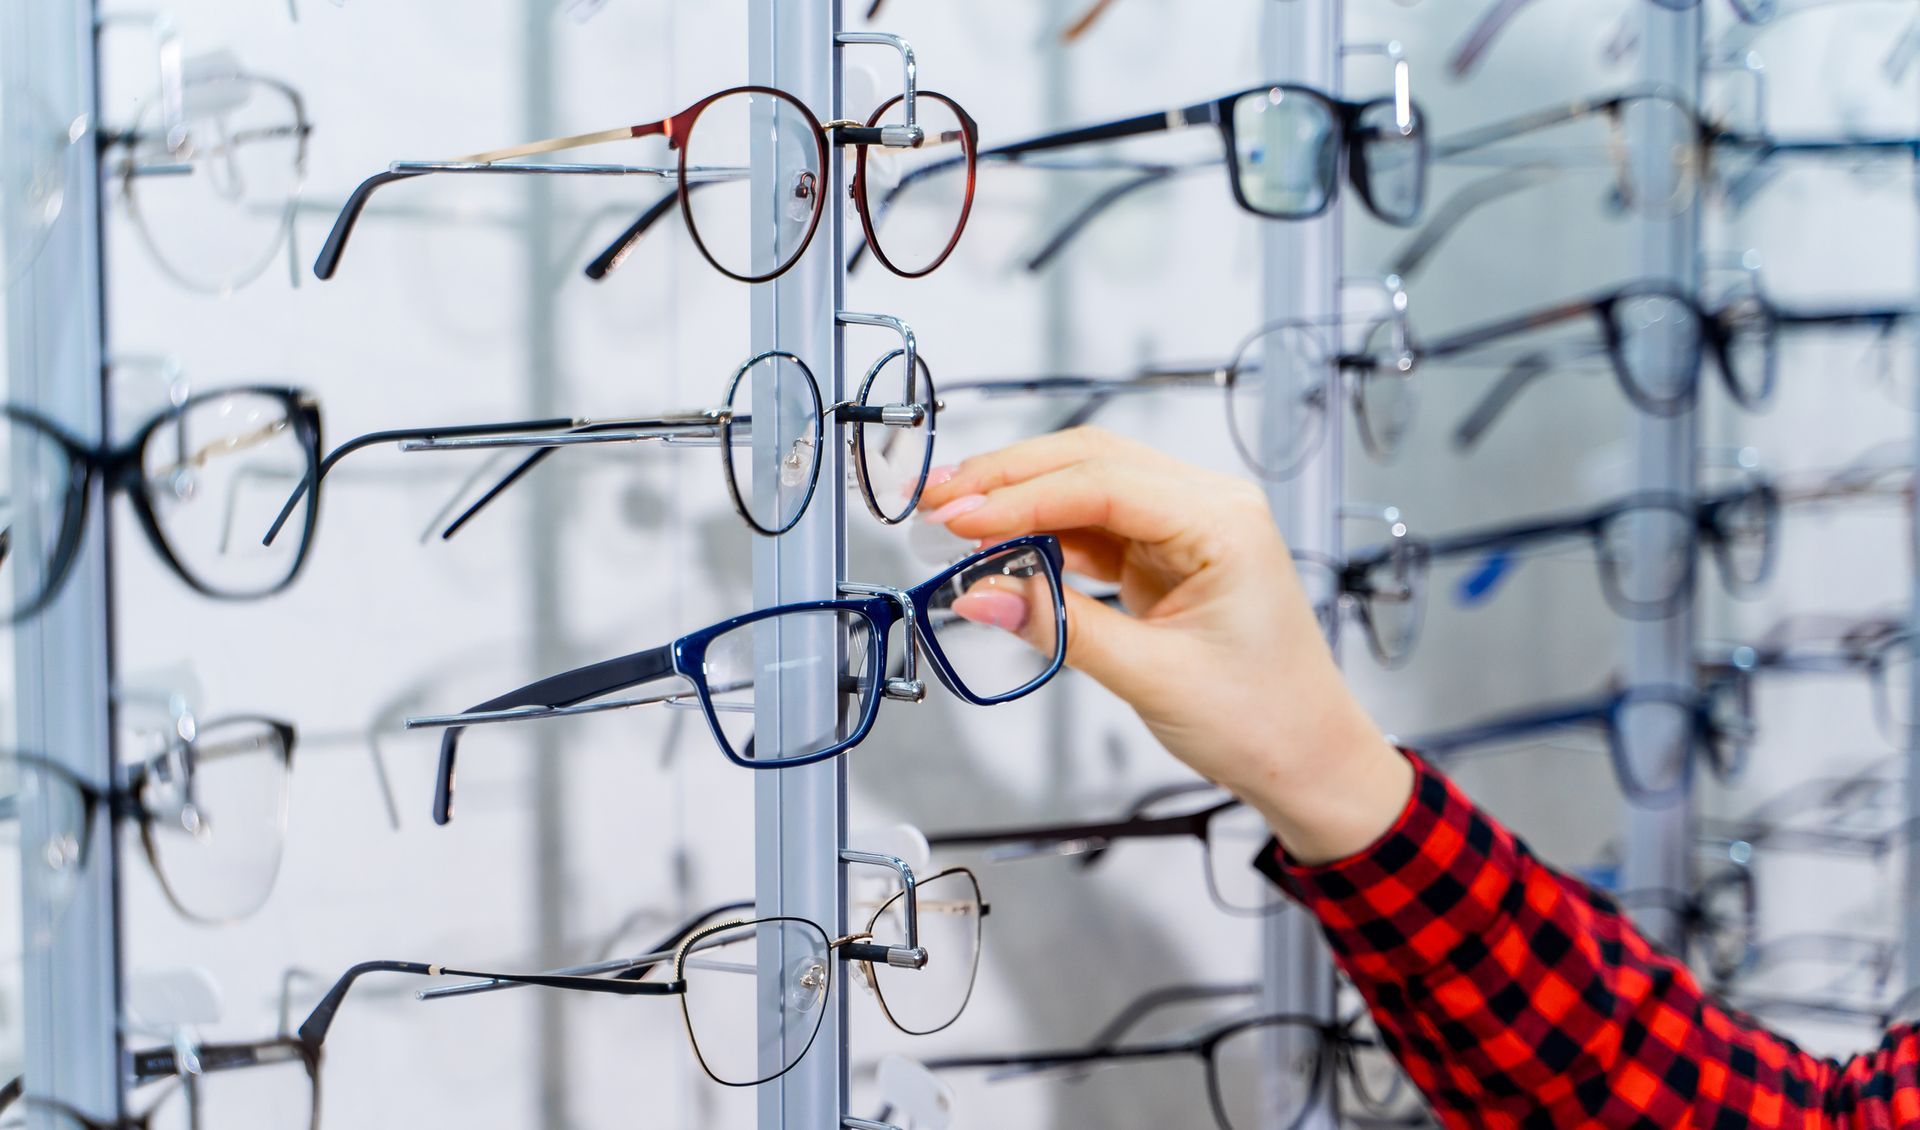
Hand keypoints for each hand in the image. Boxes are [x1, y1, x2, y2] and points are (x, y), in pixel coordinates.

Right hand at [920, 427, 1410, 864]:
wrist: (1309, 759)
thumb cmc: (1261, 720)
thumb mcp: (1153, 678)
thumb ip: (1060, 627)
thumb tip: (979, 596)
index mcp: (1223, 522)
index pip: (1103, 485)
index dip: (1019, 498)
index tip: (955, 520)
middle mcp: (1209, 506)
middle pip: (1090, 462)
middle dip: (1007, 479)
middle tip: (934, 501)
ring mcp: (1188, 526)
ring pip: (1087, 486)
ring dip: (1018, 499)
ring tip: (951, 518)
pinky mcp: (1168, 553)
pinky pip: (1094, 525)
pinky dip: (1041, 532)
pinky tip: (996, 545)